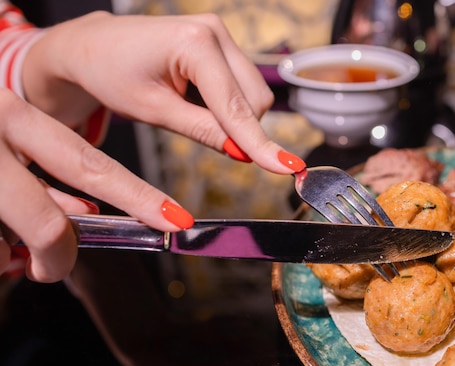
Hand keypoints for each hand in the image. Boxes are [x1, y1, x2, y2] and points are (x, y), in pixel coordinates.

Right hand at [0, 90, 192, 282]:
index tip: (177, 219)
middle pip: (47, 226)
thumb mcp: (2, 140)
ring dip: (8, 255)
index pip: (90, 165)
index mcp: (12, 117)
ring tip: (2, 244)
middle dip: (59, 257)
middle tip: (55, 268)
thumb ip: (45, 178)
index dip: (138, 199)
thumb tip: (84, 215)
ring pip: (8, 246)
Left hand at [21, 11, 304, 173]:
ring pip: (253, 94)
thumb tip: (243, 152)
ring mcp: (220, 34)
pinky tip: (195, 101)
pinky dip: (227, 105)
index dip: (258, 143)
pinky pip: (241, 86)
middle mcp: (215, 32)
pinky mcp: (221, 43)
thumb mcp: (153, 110)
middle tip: (198, 134)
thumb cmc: (110, 72)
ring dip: (232, 117)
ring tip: (187, 111)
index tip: (286, 168)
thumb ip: (202, 130)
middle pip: (254, 101)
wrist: (92, 46)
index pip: (236, 106)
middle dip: (238, 129)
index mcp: (195, 43)